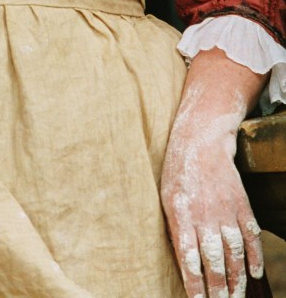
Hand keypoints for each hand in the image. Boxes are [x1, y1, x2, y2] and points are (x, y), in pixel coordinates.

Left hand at [161, 83, 263, 297]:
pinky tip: (254, 273)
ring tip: (235, 297)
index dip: (195, 283)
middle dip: (218, 288)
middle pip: (214, 259)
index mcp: (181, 213)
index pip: (188, 257)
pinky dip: (255, 255)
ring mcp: (225, 209)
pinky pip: (250, 234)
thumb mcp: (167, 199)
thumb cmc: (179, 173)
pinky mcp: (241, 203)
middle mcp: (204, 214)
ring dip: (236, 278)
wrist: (201, 141)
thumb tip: (184, 264)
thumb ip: (176, 230)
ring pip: (234, 251)